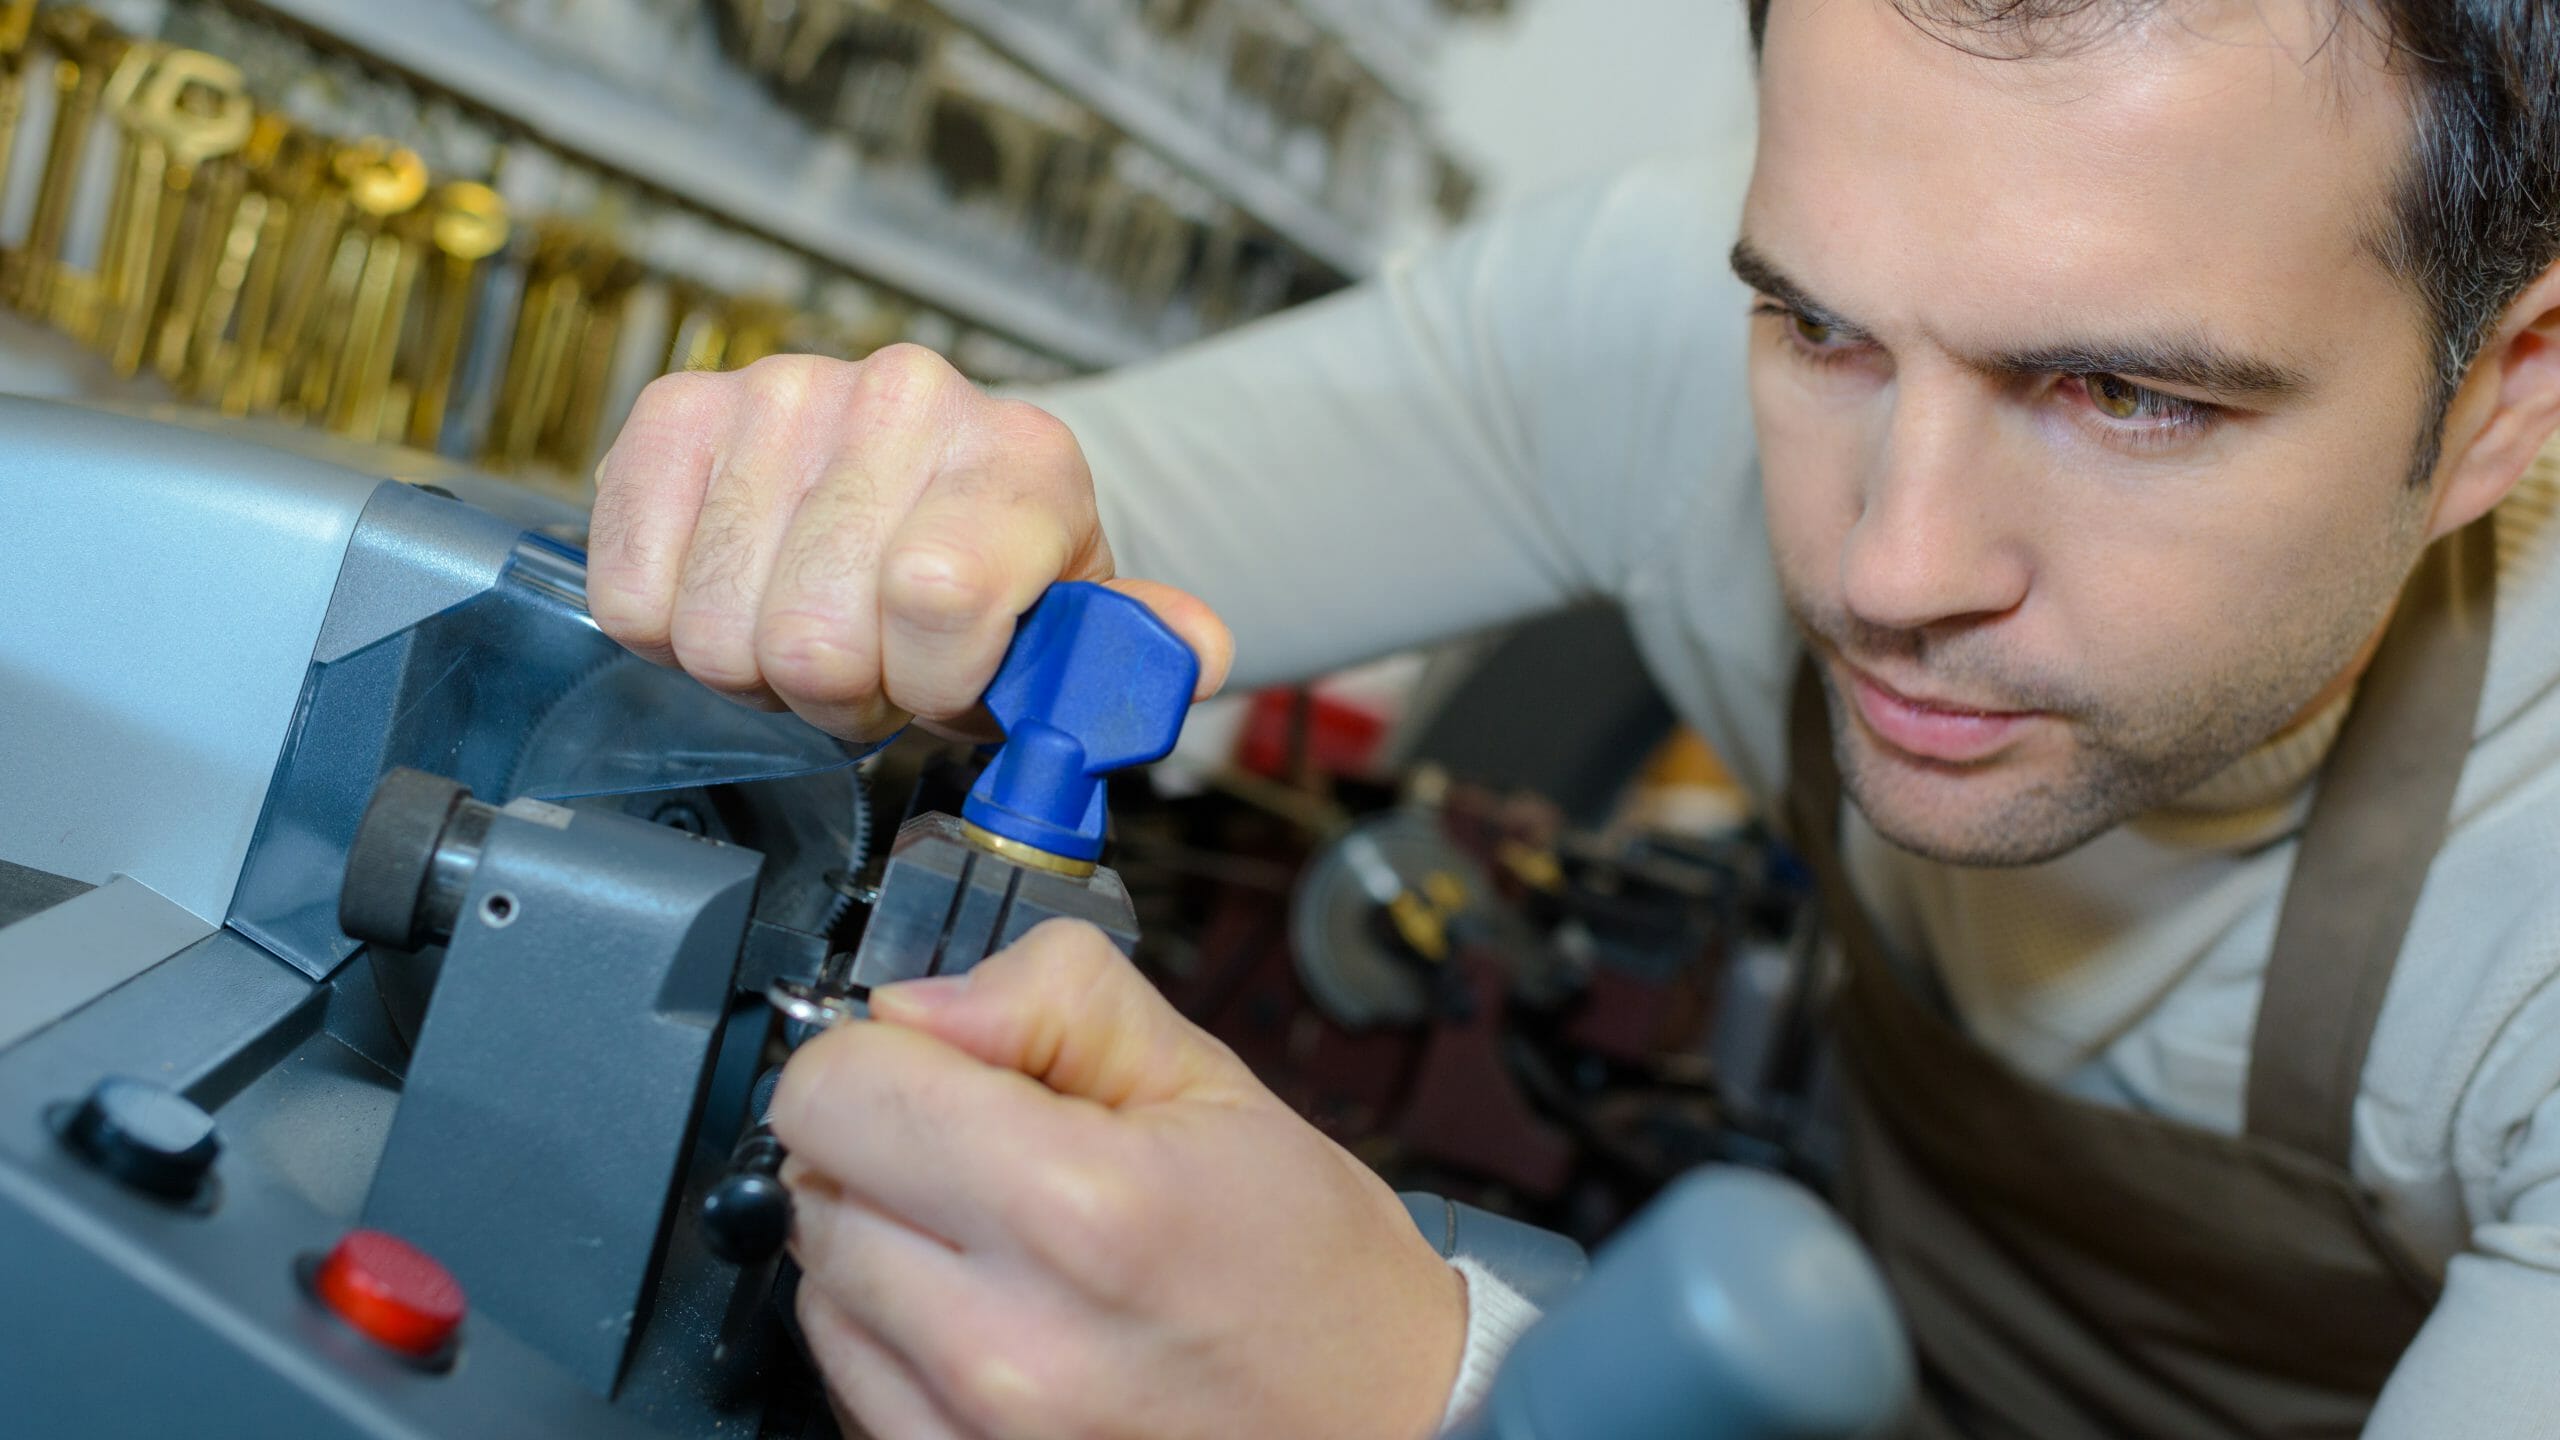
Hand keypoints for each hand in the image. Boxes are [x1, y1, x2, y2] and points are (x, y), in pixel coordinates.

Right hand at [588, 347, 1233, 738]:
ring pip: (715, 628)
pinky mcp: (677, 410)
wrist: (926, 497)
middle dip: (842, 691)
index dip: (932, 682)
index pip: (936, 593)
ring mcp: (783, 392)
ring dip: (758, 666)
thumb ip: (1131, 653)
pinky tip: (740, 593)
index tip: (949, 682)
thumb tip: (1186, 651)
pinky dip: (674, 627)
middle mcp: (904, 397)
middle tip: (875, 663)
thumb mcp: (1081, 633)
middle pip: (810, 639)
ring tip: (814, 626)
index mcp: (1020, 456)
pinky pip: (633, 589)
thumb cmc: (1000, 584)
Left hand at [770, 920, 1468, 1439]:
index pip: (836, 1089)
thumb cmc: (1308, 1270)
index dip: (885, 1051)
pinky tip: (998, 1318)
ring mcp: (971, 1434)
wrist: (1380, 1425)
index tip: (944, 1065)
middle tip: (996, 1157)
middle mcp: (1007, 1342)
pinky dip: (899, 1334)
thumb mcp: (1209, 1082)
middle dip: (889, 1144)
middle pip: (813, 1182)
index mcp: (1078, 1207)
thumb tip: (917, 1003)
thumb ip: (1054, 1003)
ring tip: (1010, 1247)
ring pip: (819, 1282)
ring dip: (886, 1243)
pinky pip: (849, 1376)